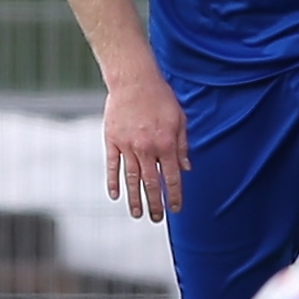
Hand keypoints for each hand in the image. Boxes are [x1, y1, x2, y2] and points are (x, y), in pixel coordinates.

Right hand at [103, 68, 189, 220]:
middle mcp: (147, 149)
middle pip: (151, 183)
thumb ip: (183, 145)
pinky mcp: (112, 140)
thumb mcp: (180, 119)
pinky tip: (115, 195)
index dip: (174, 196)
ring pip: (131, 179)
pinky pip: (113, 166)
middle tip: (157, 219)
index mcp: (166, 144)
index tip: (176, 209)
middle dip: (155, 204)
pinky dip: (114, 182)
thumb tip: (186, 168)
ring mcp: (127, 146)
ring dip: (135, 199)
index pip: (171, 177)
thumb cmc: (160, 97)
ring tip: (137, 214)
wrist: (134, 80)